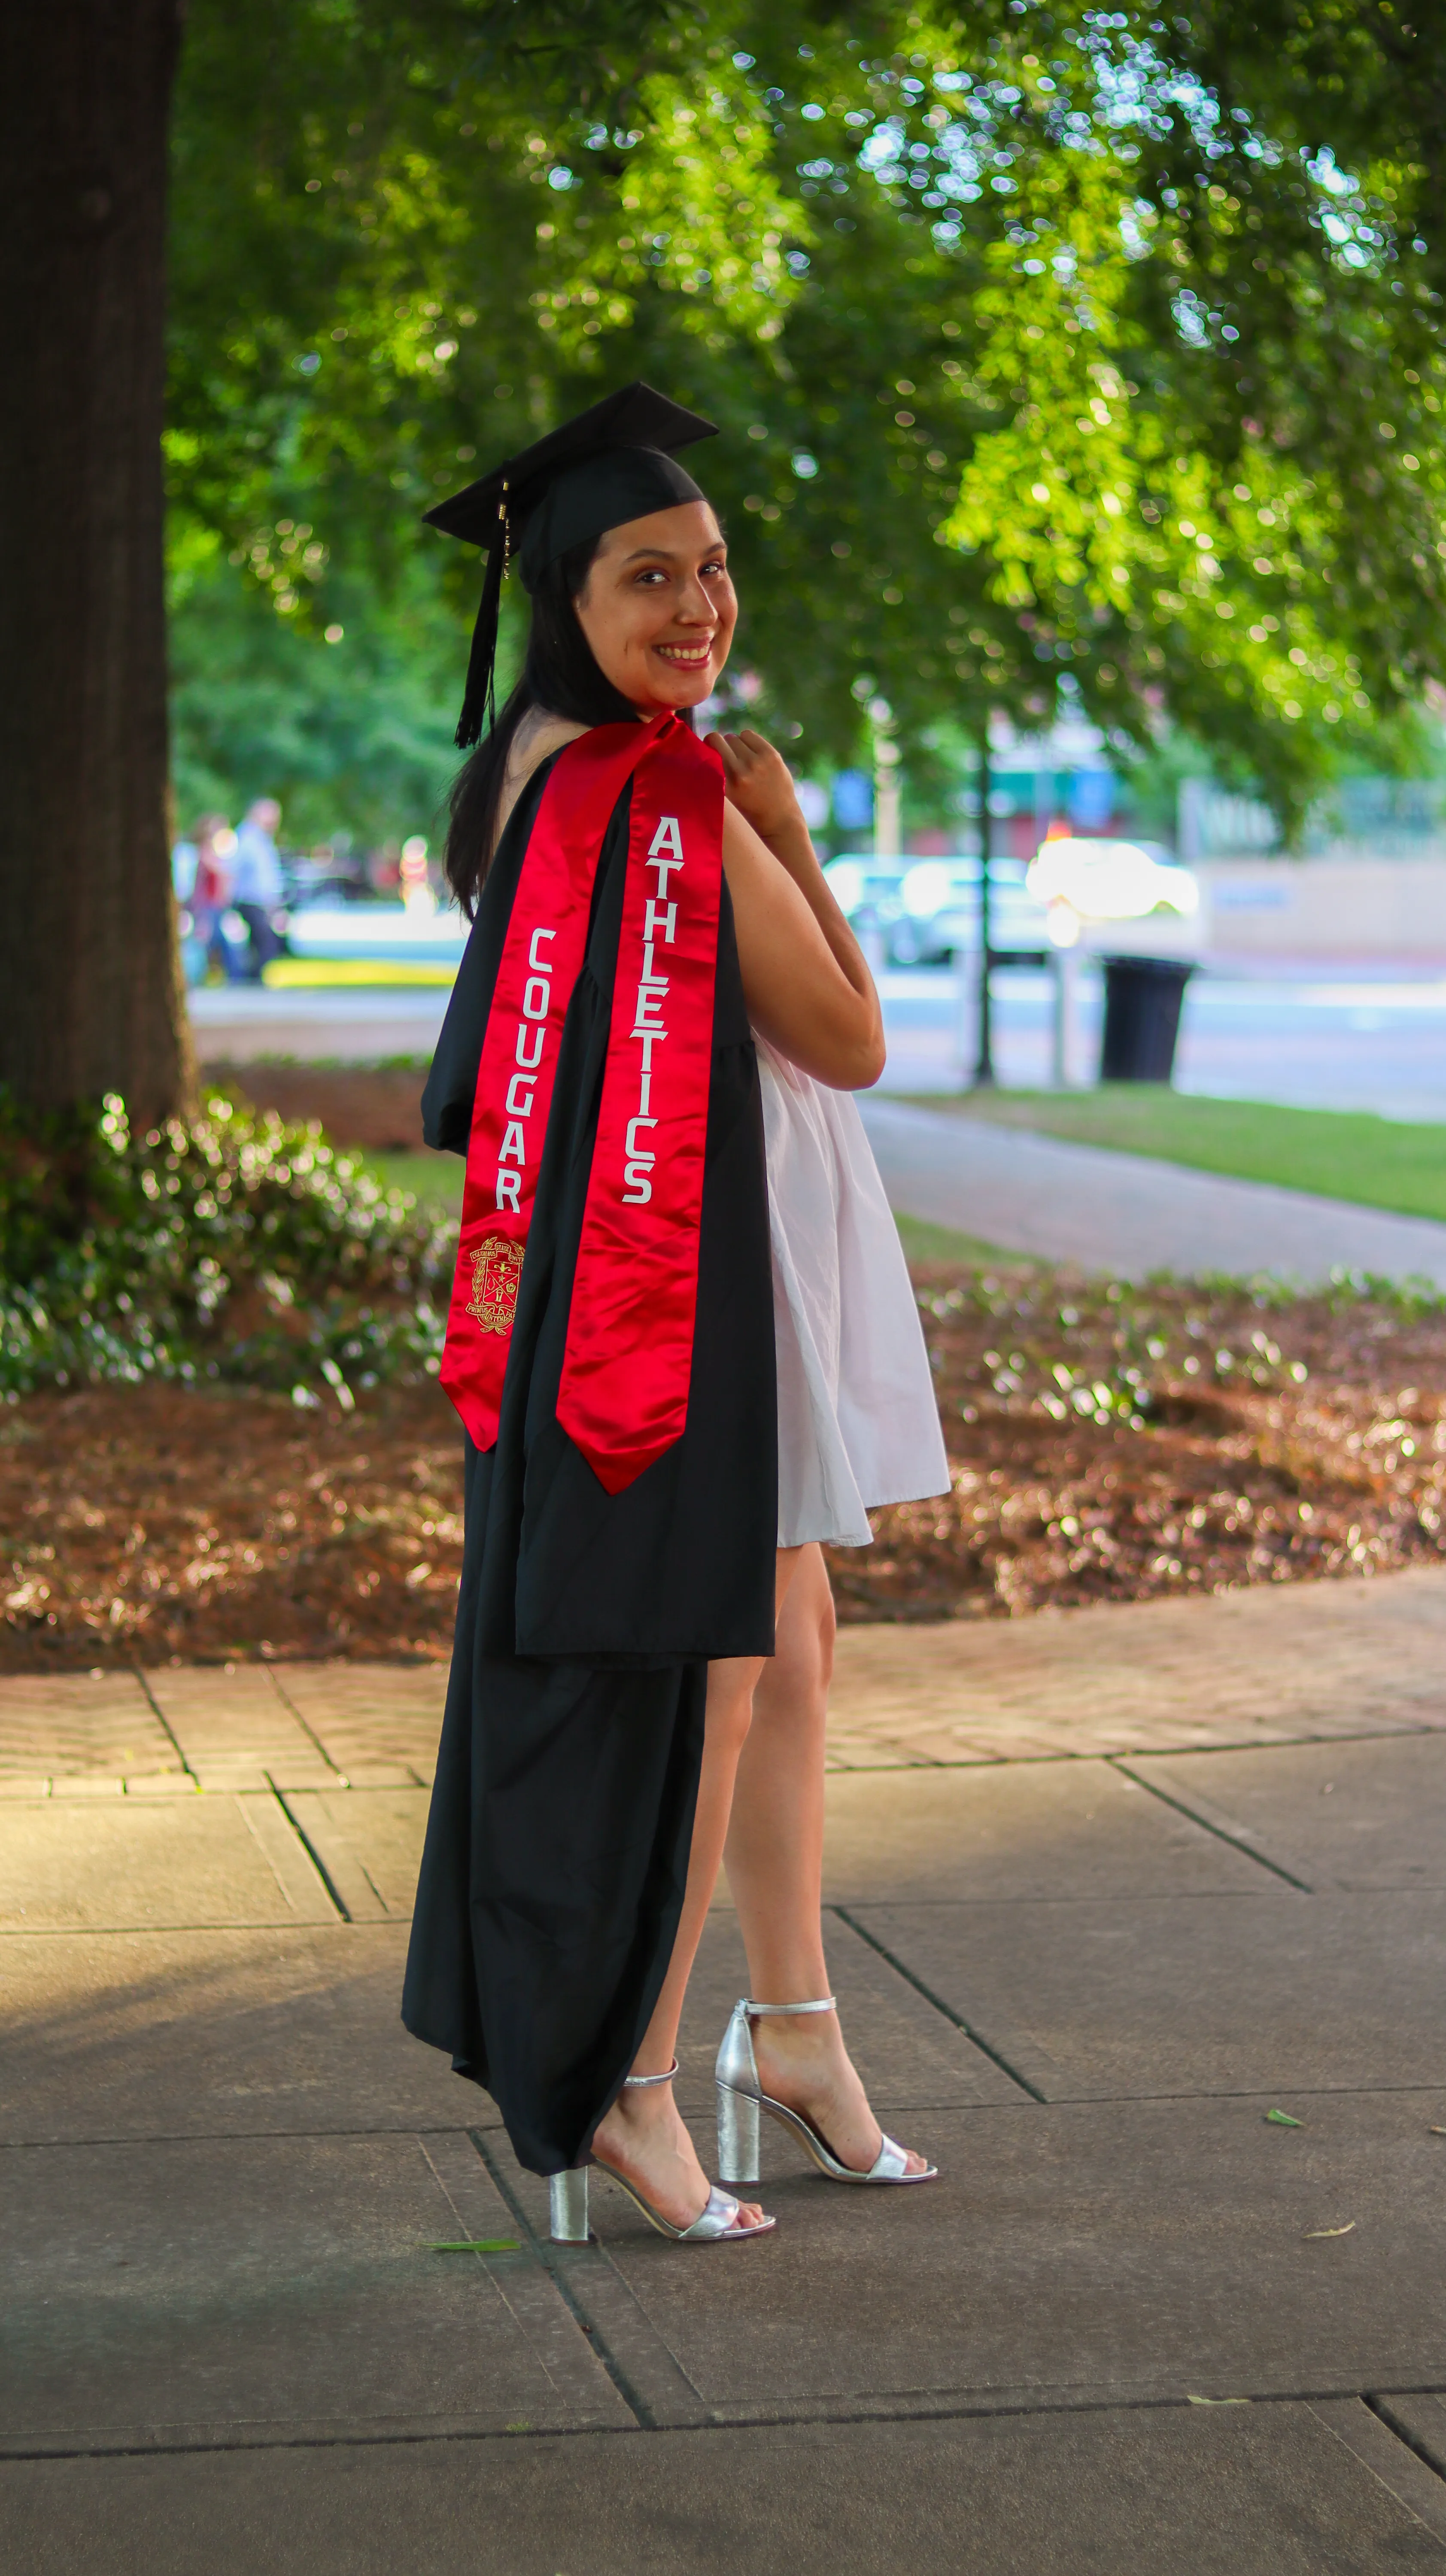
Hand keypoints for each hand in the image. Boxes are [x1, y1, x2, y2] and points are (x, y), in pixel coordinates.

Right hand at [705, 727, 807, 848]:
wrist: (778, 819)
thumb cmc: (748, 808)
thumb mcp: (727, 794)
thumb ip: (717, 772)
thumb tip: (709, 743)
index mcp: (725, 784)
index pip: (709, 749)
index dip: (707, 745)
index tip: (708, 749)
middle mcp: (740, 771)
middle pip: (722, 740)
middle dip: (722, 746)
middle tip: (728, 757)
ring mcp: (757, 762)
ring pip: (736, 737)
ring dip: (736, 744)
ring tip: (742, 758)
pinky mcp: (771, 755)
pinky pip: (749, 735)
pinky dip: (748, 741)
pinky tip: (752, 753)